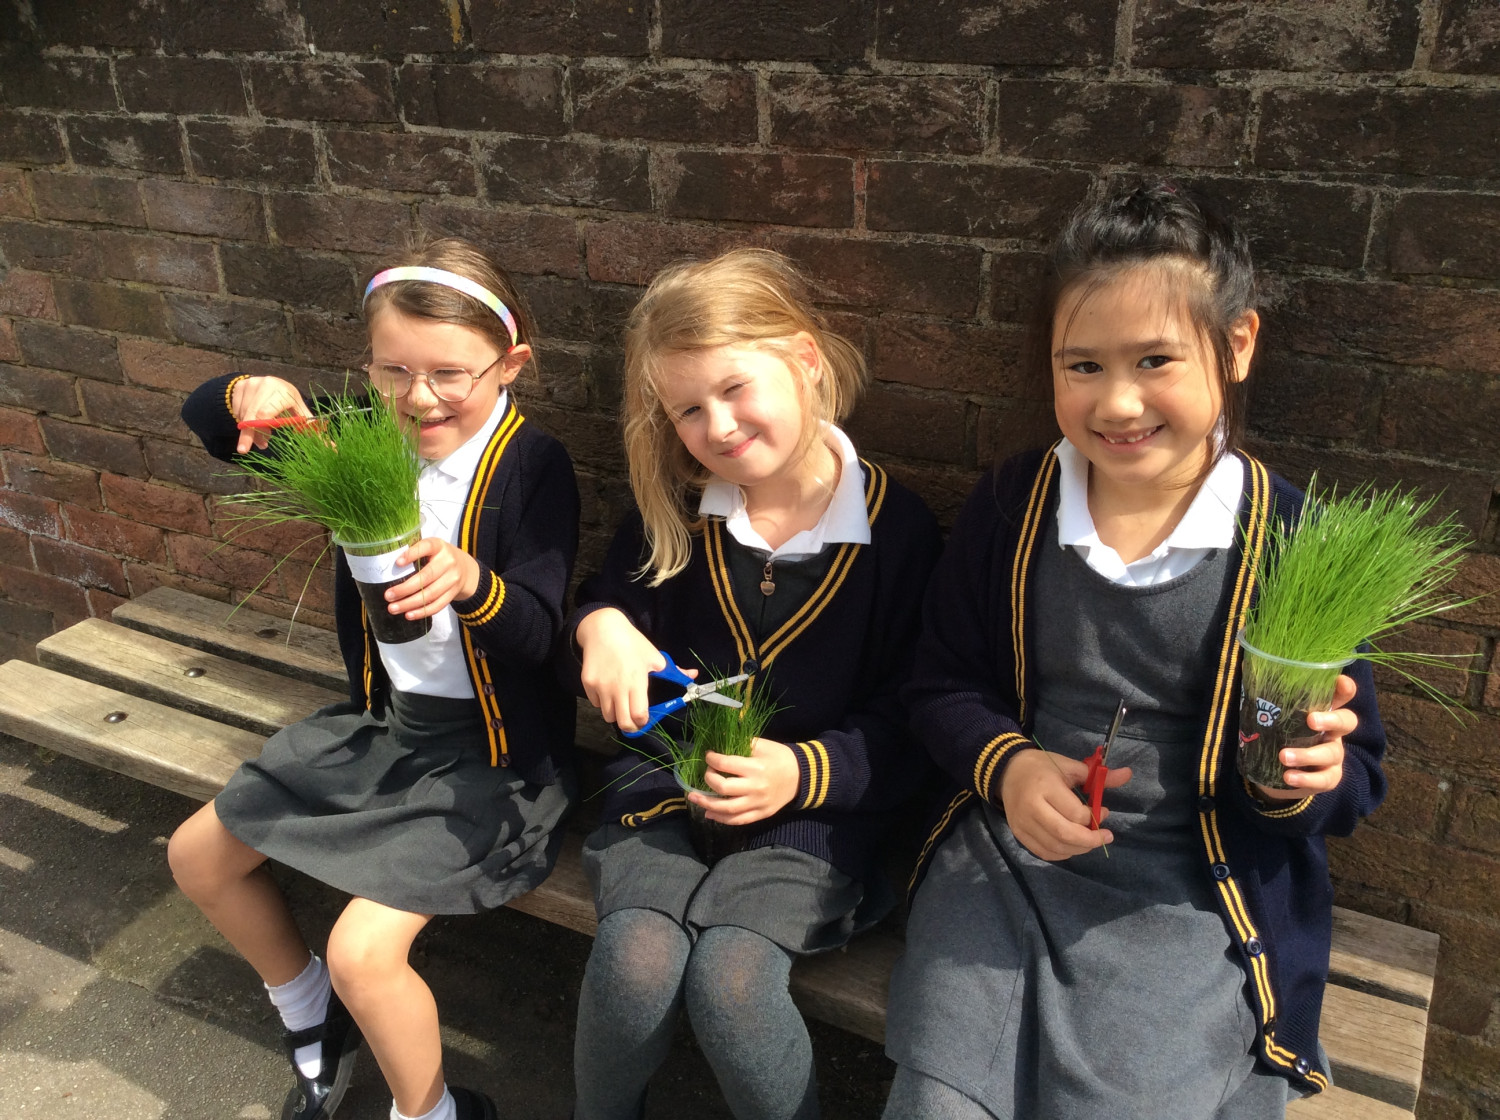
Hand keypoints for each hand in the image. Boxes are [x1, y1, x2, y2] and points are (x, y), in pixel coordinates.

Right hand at [230, 376, 313, 452]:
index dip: (262, 429)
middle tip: (245, 449)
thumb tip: (334, 450)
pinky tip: (251, 421)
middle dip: (250, 434)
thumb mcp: (300, 412)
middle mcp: (266, 384)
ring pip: (243, 414)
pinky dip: (242, 420)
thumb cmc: (289, 402)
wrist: (272, 384)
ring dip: (249, 429)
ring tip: (260, 436)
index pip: (268, 412)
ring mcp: (251, 384)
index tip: (258, 444)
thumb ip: (312, 430)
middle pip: (252, 415)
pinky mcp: (239, 386)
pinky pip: (236, 410)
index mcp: (284, 391)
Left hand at [383, 538, 479, 619]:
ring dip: (410, 603)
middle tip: (388, 596)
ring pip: (430, 594)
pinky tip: (408, 614)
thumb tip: (387, 567)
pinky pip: (437, 605)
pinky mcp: (453, 593)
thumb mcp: (430, 549)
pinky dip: (422, 611)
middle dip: (405, 588)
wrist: (465, 568)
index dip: (412, 554)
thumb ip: (415, 553)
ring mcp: (453, 579)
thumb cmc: (438, 557)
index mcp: (439, 546)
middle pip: (426, 577)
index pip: (426, 547)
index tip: (397, 563)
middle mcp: (448, 561)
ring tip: (393, 608)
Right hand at [576, 608, 684, 732]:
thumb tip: (694, 676)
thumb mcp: (655, 656)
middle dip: (630, 725)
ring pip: (607, 715)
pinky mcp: (587, 684)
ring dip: (616, 713)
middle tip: (633, 719)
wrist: (603, 629)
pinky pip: (596, 703)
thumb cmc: (633, 643)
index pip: (638, 715)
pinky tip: (608, 689)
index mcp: (636, 682)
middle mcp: (617, 688)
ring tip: (620, 701)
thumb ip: (675, 671)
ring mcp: (600, 687)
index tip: (645, 718)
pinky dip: (602, 702)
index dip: (643, 722)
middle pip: (623, 723)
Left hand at [692, 739, 799, 824]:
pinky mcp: (761, 813)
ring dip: (707, 805)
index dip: (712, 759)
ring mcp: (758, 803)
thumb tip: (718, 740)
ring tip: (694, 799)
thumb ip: (741, 743)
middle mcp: (755, 787)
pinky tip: (710, 814)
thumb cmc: (780, 757)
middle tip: (705, 774)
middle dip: (709, 780)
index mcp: (755, 767)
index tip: (708, 756)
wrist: (802, 775)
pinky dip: (722, 819)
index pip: (726, 764)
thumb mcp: (763, 745)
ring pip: (728, 809)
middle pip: (724, 788)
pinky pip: (739, 820)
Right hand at [998, 748, 1133, 860]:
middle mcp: (1031, 807)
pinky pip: (1044, 852)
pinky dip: (1063, 853)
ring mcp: (1023, 823)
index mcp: (1045, 786)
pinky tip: (1073, 846)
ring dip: (1079, 848)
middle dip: (1091, 841)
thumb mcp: (1069, 766)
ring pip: (1056, 847)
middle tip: (1105, 837)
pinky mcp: (1018, 834)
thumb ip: (1098, 776)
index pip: (1074, 813)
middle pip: (1065, 835)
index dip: (1094, 818)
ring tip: (1090, 840)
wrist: (1007, 771)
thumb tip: (1128, 775)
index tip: (1104, 811)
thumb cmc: (1042, 767)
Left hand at [1253, 674, 1354, 800]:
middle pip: (1347, 721)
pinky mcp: (1328, 777)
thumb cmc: (1279, 732)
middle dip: (1332, 719)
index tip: (1341, 682)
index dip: (1345, 688)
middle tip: (1310, 719)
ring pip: (1331, 753)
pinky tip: (1289, 777)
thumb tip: (1248, 663)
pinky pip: (1323, 779)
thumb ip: (1265, 691)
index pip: (1341, 695)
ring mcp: (1333, 755)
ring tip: (1283, 756)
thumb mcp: (1274, 713)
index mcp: (1323, 710)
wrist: (1277, 771)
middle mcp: (1333, 731)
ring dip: (1307, 755)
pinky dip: (1306, 779)